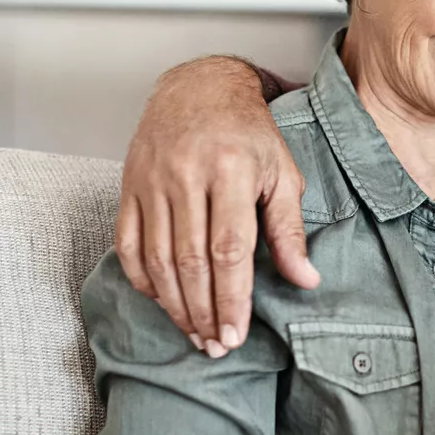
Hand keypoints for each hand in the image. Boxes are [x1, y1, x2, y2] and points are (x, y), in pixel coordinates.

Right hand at [115, 57, 318, 355]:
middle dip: (203, 312)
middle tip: (215, 346)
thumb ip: (290, 229)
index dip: (231, 298)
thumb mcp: (282, 173)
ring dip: (174, 305)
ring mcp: (151, 181)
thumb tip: (306, 280)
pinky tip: (163, 302)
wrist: (199, 88)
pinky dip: (143, 279)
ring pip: (157, 258)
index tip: (235, 335)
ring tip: (194, 334)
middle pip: (190, 261)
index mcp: (231, 170)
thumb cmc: (248, 134)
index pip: (229, 250)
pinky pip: (128, 244)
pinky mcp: (129, 186)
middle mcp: (185, 175)